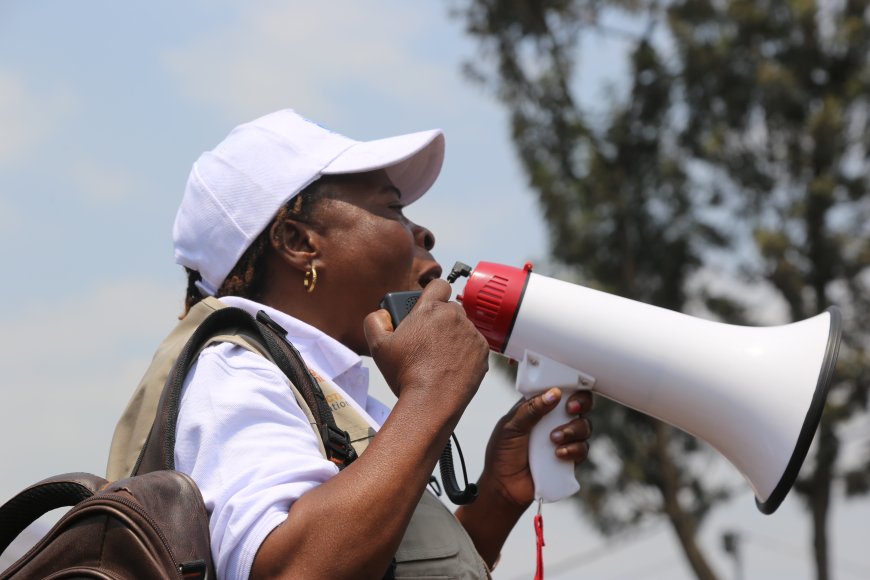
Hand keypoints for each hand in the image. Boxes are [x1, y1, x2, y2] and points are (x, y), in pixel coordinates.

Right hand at [364, 279, 489, 408]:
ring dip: (454, 335)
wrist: (431, 401)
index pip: (438, 285)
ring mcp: (471, 334)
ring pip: (463, 327)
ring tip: (439, 356)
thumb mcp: (378, 346)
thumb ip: (375, 320)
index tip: (428, 305)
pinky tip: (452, 365)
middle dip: (441, 319)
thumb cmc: (405, 374)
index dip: (433, 293)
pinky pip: (474, 344)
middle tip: (428, 339)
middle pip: (450, 308)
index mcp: (430, 309)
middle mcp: (454, 316)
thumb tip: (383, 314)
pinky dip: (466, 351)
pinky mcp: (483, 351)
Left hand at [480, 388, 592, 507]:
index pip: (559, 391)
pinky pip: (582, 449)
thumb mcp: (511, 427)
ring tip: (554, 440)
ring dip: (573, 430)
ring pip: (584, 426)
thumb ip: (531, 409)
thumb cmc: (502, 454)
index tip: (567, 391)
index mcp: (538, 408)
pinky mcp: (569, 458)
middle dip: (580, 404)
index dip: (569, 387)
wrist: (504, 487)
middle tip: (570, 409)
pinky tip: (559, 454)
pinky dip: (574, 450)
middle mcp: (554, 421)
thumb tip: (554, 393)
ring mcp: (563, 439)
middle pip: (579, 405)